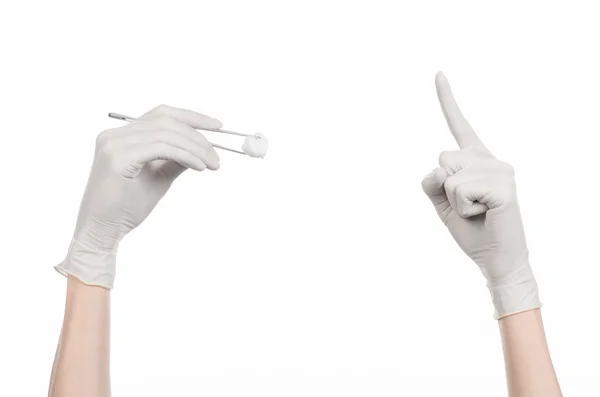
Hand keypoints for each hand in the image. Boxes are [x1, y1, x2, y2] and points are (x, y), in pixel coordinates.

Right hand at [56, 105, 221, 287]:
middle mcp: (115, 135)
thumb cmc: (126, 208)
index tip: (217, 127)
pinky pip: (161, 148)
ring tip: (211, 164)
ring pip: (166, 133)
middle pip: (165, 121)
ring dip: (195, 148)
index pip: (161, 114)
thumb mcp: (158, 177)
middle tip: (217, 155)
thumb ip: (175, 159)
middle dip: (197, 136)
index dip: (191, 117)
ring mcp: (114, 145)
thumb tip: (201, 148)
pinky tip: (199, 167)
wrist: (103, 231)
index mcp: (122, 136)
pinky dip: (185, 155)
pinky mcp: (117, 159)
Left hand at [421, 73, 540, 318]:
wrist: (494, 259)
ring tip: (479, 211)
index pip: (458, 125)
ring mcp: (501, 169)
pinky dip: (463, 208)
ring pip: (449, 175)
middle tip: (469, 206)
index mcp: (475, 160)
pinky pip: (460, 189)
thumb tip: (442, 164)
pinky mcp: (504, 185)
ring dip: (454, 201)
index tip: (438, 73)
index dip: (447, 100)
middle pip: (442, 158)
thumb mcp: (442, 202)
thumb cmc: (471, 229)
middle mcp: (490, 158)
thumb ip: (433, 180)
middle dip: (444, 188)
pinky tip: (486, 214)